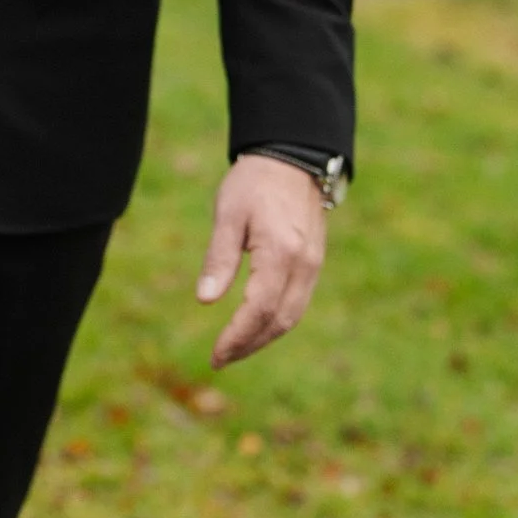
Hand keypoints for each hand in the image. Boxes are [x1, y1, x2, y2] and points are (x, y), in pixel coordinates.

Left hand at [196, 153, 329, 365]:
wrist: (292, 158)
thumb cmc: (254, 182)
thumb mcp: (228, 215)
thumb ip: (218, 259)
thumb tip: (204, 301)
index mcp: (281, 253)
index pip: (260, 309)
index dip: (237, 336)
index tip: (215, 355)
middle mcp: (304, 265)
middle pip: (280, 321)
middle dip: (249, 345)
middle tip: (219, 359)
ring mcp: (313, 265)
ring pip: (292, 316)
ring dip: (263, 338)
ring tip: (233, 350)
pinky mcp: (313, 263)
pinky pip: (297, 303)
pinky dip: (276, 321)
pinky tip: (255, 326)